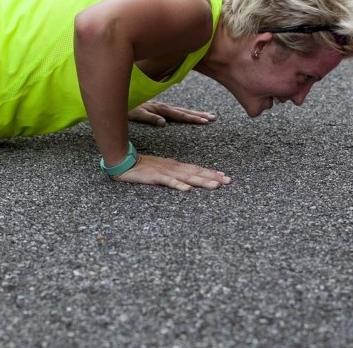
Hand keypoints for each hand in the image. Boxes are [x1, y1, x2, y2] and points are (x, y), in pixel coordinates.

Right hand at [112, 154, 232, 190]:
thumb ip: (176, 175)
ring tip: (215, 186)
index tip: (226, 177)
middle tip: (228, 182)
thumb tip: (189, 181)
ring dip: (202, 181)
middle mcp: (174, 168)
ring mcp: (166, 172)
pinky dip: (179, 185)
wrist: (124, 162)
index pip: (198, 169)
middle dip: (213, 177)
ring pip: (187, 177)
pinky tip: (188, 190)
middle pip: (197, 173)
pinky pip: (169, 182)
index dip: (212, 173)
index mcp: (177, 166)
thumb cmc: (144, 168)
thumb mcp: (163, 170)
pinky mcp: (155, 177)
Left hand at [128, 100, 215, 126]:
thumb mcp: (135, 113)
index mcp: (159, 108)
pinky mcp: (158, 107)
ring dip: (194, 113)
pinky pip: (175, 110)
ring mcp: (161, 106)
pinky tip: (190, 115)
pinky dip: (185, 112)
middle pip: (184, 111)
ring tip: (207, 116)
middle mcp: (162, 106)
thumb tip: (164, 123)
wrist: (118, 96)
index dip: (193, 118)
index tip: (205, 121)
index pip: (180, 114)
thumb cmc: (125, 107)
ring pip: (181, 110)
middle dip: (199, 115)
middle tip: (213, 118)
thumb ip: (149, 117)